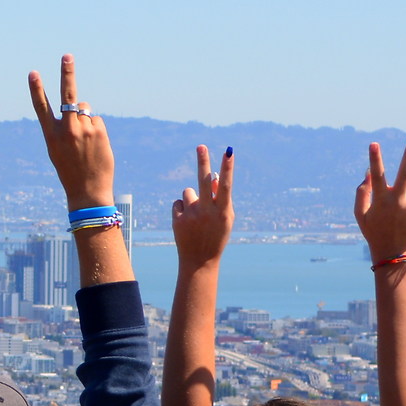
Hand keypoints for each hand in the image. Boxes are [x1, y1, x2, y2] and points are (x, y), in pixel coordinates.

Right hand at [28, 54, 115, 208]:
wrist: (87, 190)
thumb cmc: (70, 170)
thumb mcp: (58, 150)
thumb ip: (65, 128)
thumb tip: (81, 108)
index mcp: (51, 135)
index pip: (41, 107)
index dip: (36, 89)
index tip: (33, 73)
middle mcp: (66, 129)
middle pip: (67, 95)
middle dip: (67, 73)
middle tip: (67, 56)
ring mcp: (83, 128)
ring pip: (85, 109)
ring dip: (85, 118)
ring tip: (85, 141)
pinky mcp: (98, 130)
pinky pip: (96, 119)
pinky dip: (95, 129)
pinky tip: (95, 145)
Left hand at [170, 145, 234, 267]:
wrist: (199, 260)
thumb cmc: (216, 234)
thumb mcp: (224, 217)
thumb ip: (219, 197)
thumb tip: (212, 175)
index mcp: (222, 210)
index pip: (226, 184)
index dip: (228, 167)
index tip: (229, 151)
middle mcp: (207, 211)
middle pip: (203, 180)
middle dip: (202, 161)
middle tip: (200, 146)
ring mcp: (191, 215)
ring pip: (188, 191)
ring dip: (191, 198)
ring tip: (196, 216)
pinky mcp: (177, 219)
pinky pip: (178, 203)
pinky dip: (182, 209)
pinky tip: (186, 222)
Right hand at [356, 138, 405, 262]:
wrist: (393, 252)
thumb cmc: (372, 230)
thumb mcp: (360, 214)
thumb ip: (362, 192)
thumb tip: (369, 172)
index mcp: (380, 201)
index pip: (377, 175)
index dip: (375, 158)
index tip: (374, 143)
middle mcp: (398, 201)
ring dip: (404, 189)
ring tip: (397, 207)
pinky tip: (405, 215)